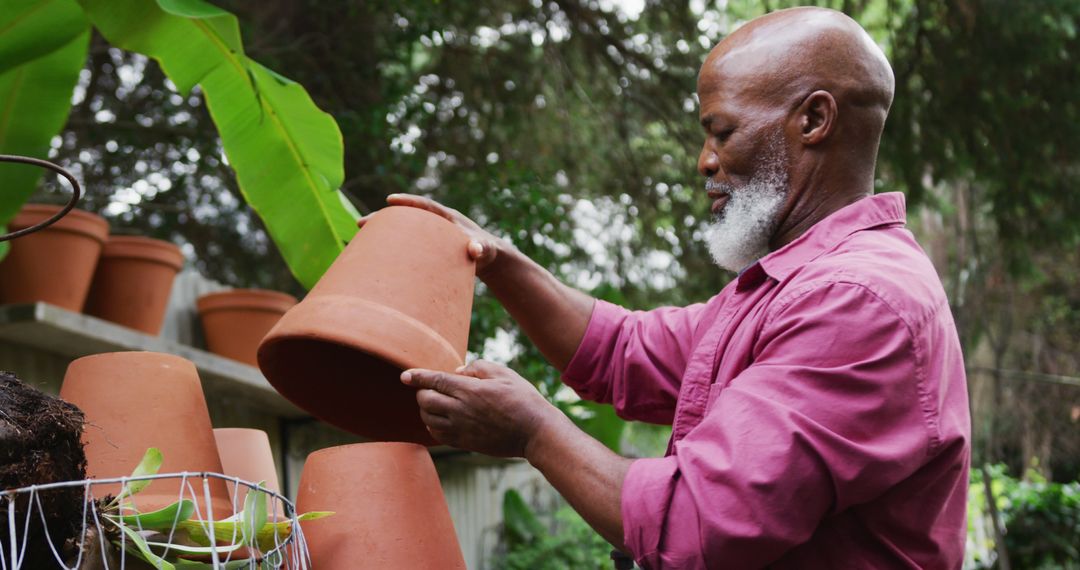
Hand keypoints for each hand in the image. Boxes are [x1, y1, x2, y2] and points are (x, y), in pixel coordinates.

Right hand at [359, 193, 504, 275]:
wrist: (486, 255)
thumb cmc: (487, 250)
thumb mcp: (486, 249)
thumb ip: (482, 248)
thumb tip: (475, 249)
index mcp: (447, 218)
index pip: (425, 206)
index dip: (408, 202)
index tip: (390, 200)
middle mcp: (435, 222)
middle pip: (405, 216)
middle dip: (383, 218)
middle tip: (361, 223)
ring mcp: (428, 233)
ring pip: (401, 229)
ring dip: (381, 232)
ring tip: (358, 237)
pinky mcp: (425, 244)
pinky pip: (404, 241)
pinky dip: (390, 244)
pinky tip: (371, 253)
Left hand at [400, 360, 559, 457]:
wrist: (535, 432)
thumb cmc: (523, 399)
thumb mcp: (504, 374)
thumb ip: (478, 367)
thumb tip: (458, 370)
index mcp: (470, 390)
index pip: (434, 381)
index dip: (417, 377)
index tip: (404, 376)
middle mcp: (461, 410)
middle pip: (425, 400)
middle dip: (422, 392)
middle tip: (430, 388)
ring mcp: (461, 429)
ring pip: (428, 419)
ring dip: (425, 409)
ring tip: (433, 403)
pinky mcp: (465, 442)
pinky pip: (437, 435)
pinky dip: (432, 426)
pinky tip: (438, 420)